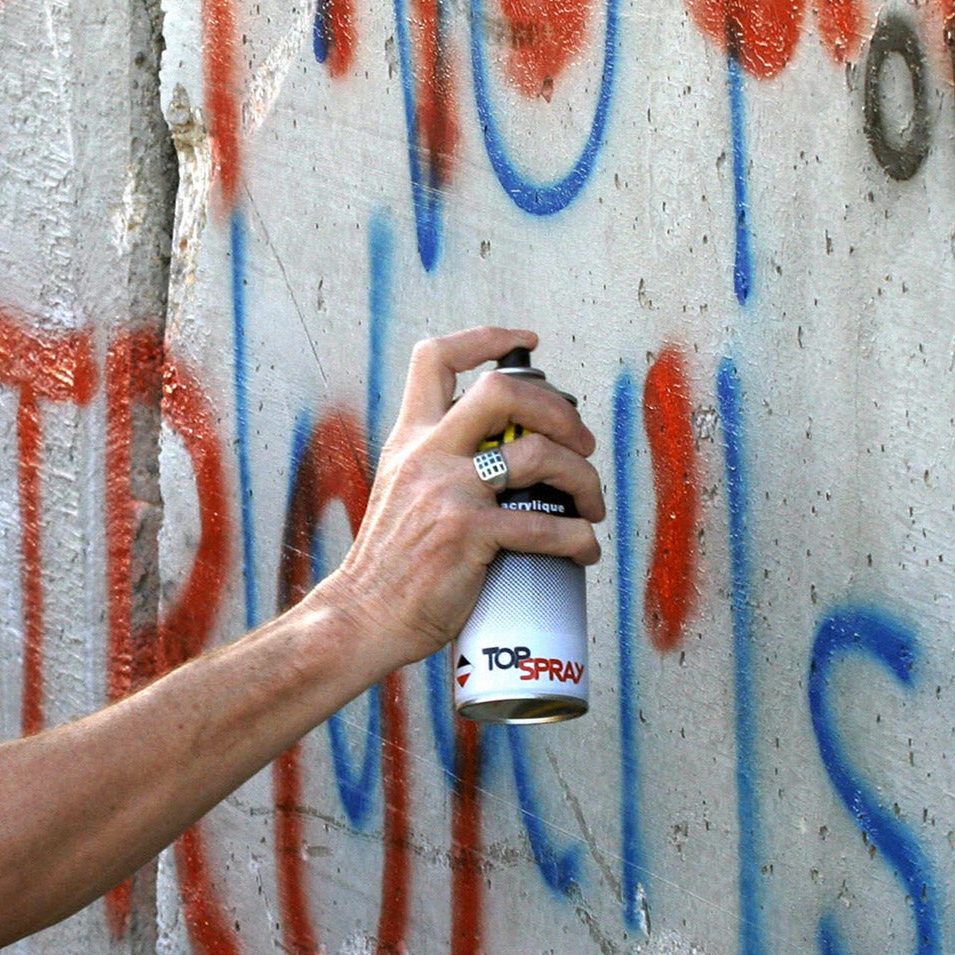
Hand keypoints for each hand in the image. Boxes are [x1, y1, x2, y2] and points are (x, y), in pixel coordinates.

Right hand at [301, 327, 603, 676]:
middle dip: (557, 408)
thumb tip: (503, 448)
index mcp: (409, 438)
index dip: (486, 339)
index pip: (435, 358)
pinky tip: (582, 550)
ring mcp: (448, 492)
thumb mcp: (402, 489)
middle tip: (578, 441)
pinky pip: (545, 526)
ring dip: (583, 477)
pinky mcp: (468, 536)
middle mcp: (427, 455)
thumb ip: (438, 461)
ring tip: (590, 503)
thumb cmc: (392, 561)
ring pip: (539, 454)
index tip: (525, 344)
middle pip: (501, 391)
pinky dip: (578, 538)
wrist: (365, 614)